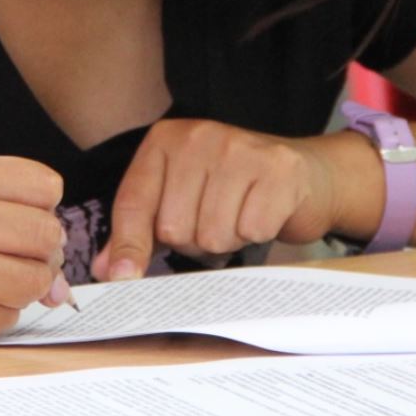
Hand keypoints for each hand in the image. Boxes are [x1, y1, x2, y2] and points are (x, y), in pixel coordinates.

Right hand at [0, 154, 69, 343]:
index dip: (40, 205)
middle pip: (48, 236)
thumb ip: (2, 206)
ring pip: (36, 282)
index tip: (21, 215)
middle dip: (39, 249)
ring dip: (23, 285)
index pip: (46, 187)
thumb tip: (61, 275)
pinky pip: (7, 318)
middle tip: (9, 253)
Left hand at [93, 119, 336, 281]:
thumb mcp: (179, 202)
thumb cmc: (233, 192)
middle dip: (194, 242)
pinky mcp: (278, 168)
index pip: (134, 202)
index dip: (129, 246)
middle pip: (174, 228)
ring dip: (227, 241)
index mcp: (165, 140)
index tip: (124, 280)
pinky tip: (263, 213)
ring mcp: (240, 148)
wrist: (306, 176)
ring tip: (239, 217)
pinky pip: (251, 230)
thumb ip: (140, 232)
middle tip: (214, 223)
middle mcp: (199, 136)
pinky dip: (257, 234)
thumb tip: (108, 271)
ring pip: (212, 234)